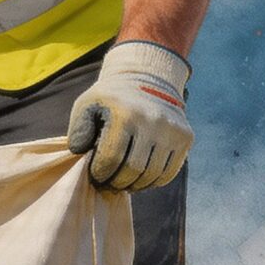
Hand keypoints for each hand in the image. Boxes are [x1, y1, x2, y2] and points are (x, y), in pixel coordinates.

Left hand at [66, 41, 192, 190]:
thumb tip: (79, 152)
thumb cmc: (111, 98)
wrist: (148, 78)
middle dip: (117, 182)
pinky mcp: (185, 137)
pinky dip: (153, 182)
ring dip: (135, 185)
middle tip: (109, 184)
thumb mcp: (87, 105)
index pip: (111, 158)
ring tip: (123, 182)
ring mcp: (171, 130)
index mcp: (125, 114)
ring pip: (152, 174)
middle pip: (133, 169)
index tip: (96, 175)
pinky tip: (140, 178)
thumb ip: (78, 129)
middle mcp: (152, 121)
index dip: (100, 173)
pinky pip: (169, 172)